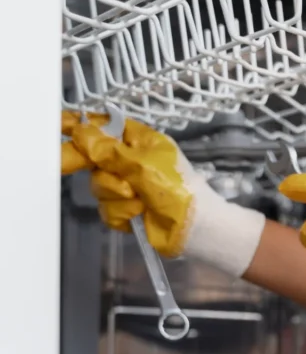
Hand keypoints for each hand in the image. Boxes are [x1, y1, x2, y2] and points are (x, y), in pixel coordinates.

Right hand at [61, 109, 265, 276]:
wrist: (194, 227)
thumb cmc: (177, 188)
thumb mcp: (143, 164)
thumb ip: (110, 151)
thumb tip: (81, 132)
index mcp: (142, 142)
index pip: (108, 128)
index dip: (86, 128)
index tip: (63, 126)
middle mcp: (133, 161)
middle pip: (96, 158)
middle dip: (96, 168)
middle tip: (70, 165)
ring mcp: (129, 186)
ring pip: (99, 185)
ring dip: (116, 194)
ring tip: (138, 199)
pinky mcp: (126, 210)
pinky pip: (106, 208)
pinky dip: (121, 212)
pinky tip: (138, 214)